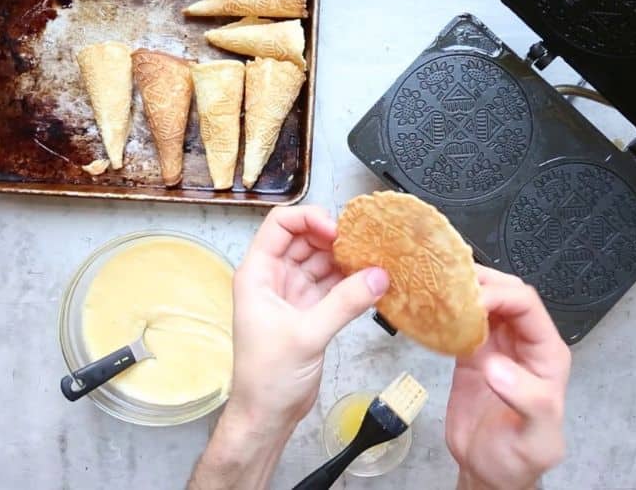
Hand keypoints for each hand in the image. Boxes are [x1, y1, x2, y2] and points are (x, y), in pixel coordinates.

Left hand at [188, 206, 388, 489]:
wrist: (268, 415)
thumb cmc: (266, 378)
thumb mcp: (306, 335)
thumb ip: (344, 303)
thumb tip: (377, 276)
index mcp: (258, 274)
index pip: (280, 226)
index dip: (309, 220)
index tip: (337, 231)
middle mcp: (274, 279)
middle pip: (305, 240)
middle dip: (334, 238)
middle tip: (363, 245)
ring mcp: (293, 295)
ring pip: (321, 262)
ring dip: (346, 260)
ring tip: (373, 261)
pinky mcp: (310, 312)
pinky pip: (333, 286)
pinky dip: (351, 283)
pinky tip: (371, 282)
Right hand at [446, 265, 570, 489]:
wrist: (489, 472)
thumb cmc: (519, 459)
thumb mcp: (537, 439)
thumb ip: (529, 402)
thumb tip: (498, 365)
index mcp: (546, 353)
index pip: (526, 304)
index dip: (500, 294)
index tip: (471, 300)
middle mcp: (523, 342)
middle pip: (505, 292)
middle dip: (479, 282)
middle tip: (448, 285)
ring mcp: (496, 345)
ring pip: (482, 301)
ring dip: (461, 291)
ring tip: (435, 288)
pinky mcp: (471, 354)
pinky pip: (461, 321)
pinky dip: (446, 311)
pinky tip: (430, 309)